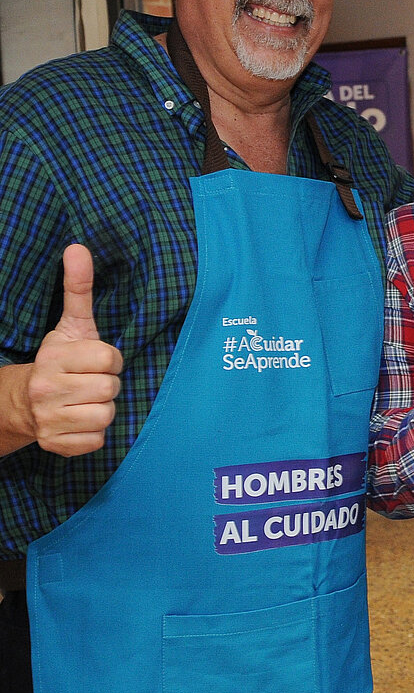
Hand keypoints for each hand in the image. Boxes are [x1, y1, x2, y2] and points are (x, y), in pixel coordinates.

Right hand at [27, 245, 122, 454]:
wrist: (24, 402)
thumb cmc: (60, 361)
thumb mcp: (72, 324)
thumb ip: (78, 288)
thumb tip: (78, 247)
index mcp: (53, 358)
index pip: (108, 358)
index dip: (109, 359)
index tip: (96, 360)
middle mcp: (46, 389)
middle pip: (110, 388)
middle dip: (107, 384)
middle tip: (92, 381)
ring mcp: (48, 419)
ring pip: (106, 415)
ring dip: (102, 408)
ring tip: (86, 400)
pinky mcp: (56, 445)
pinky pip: (97, 440)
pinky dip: (94, 433)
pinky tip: (79, 420)